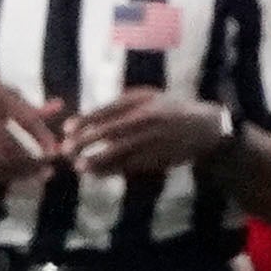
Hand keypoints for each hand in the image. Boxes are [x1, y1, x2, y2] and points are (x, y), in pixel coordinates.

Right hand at [0, 71, 63, 180]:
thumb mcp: (5, 89)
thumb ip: (32, 104)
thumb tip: (61, 107)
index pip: (25, 119)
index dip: (42, 137)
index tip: (56, 151)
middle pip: (11, 146)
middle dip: (32, 161)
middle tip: (50, 168)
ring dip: (21, 171)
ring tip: (40, 174)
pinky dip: (7, 174)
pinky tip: (21, 176)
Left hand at [64, 89, 230, 177]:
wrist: (203, 127)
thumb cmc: (170, 108)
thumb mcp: (148, 97)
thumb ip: (122, 104)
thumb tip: (91, 118)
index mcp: (142, 100)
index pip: (108, 110)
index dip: (85, 120)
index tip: (67, 129)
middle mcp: (147, 120)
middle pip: (111, 132)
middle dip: (86, 142)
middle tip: (66, 150)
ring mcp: (153, 141)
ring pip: (120, 153)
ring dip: (98, 161)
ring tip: (79, 167)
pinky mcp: (158, 158)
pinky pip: (130, 166)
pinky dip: (112, 170)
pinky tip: (97, 174)